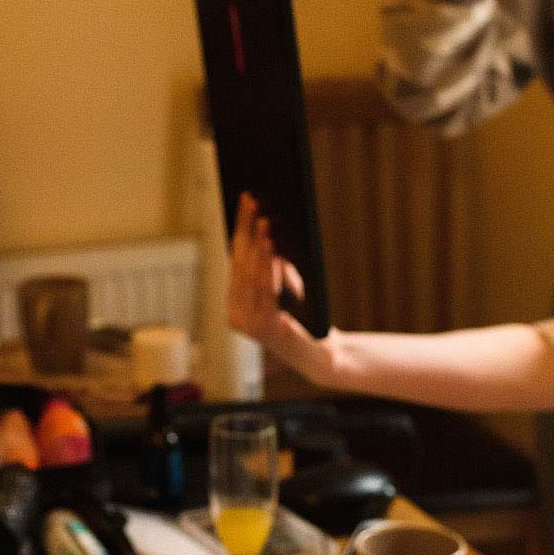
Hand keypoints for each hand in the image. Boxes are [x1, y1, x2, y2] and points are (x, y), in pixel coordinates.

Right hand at [226, 193, 337, 383]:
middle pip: (239, 262)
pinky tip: (272, 248)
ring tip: (265, 221)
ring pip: (249, 274)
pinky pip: (264, 289)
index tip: (245, 200)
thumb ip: (274, 264)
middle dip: (246, 229)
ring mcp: (245, 323)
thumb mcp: (286, 285)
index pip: (235, 258)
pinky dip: (268, 266)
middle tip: (253, 202)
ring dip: (257, 244)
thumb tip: (269, 226)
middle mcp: (234, 314)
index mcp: (235, 303)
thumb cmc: (304, 318)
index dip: (240, 227)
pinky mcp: (261, 328)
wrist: (319, 354)